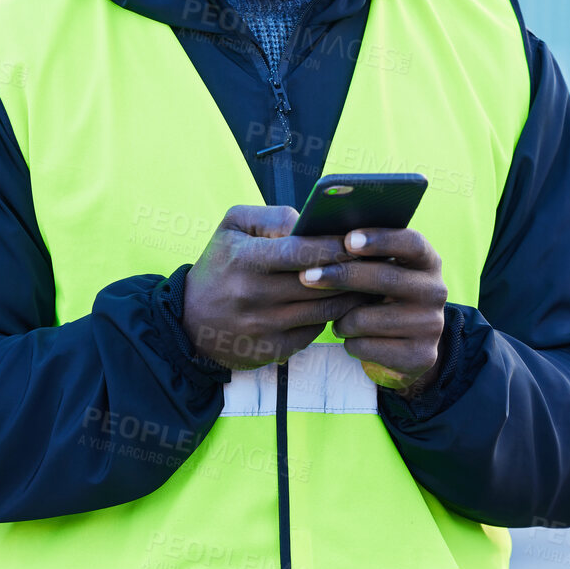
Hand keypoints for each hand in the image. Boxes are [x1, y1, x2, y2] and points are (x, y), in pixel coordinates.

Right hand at [182, 206, 379, 369]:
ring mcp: (265, 328)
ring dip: (352, 296)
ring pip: (325, 310)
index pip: (303, 252)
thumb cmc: (220, 266)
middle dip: (354, 271)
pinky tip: (347, 303)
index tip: (361, 240)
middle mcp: (255, 297)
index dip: (336, 246)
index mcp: (246, 262)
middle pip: (321, 284)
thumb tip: (311, 222)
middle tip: (380, 259)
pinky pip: (316, 331)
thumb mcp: (233, 227)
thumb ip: (273, 217)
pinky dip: (333, 316)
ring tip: (372, 281)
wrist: (189, 322)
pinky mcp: (274, 351)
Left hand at [297, 227, 446, 392]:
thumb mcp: (382, 271)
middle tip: (306, 276)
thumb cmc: (381, 297)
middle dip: (341, 276)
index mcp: (427, 261)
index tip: (347, 240)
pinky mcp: (420, 356)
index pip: (410, 242)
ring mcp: (431, 325)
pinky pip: (365, 346)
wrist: (407, 348)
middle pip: (384, 278)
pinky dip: (350, 342)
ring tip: (338, 319)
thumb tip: (318, 237)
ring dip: (341, 319)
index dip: (380, 240)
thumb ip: (363, 253)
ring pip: (366, 318)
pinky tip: (354, 339)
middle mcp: (435, 291)